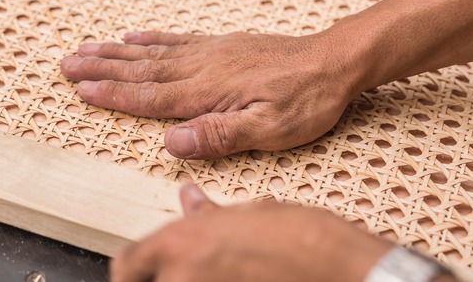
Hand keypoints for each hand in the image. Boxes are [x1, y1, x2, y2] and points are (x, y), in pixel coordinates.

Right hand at [60, 31, 358, 158]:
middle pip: (141, 70)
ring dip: (116, 52)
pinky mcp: (221, 45)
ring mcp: (210, 52)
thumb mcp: (271, 129)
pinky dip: (151, 38)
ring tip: (86, 48)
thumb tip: (172, 142)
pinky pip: (177, 39)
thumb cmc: (305, 101)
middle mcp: (201, 67)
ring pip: (152, 52)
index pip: (150, 96)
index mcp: (207, 91)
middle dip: (101, 69)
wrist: (333, 61)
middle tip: (66, 64)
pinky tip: (134, 35)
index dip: (113, 95)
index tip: (81, 90)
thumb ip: (220, 134)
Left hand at [110, 185, 392, 281]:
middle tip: (181, 273)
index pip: (126, 264)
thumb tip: (188, 199)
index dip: (129, 270)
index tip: (137, 272)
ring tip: (218, 272)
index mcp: (181, 245)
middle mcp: (182, 279)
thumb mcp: (250, 214)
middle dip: (158, 278)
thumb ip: (208, 215)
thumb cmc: (303, 240)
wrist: (346, 274)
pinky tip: (235, 280)